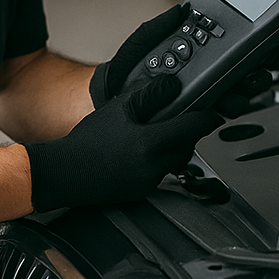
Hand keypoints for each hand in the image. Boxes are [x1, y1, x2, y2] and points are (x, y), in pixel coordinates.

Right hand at [26, 74, 221, 211]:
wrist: (63, 174)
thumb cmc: (87, 141)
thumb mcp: (120, 108)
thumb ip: (150, 94)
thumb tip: (173, 86)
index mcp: (149, 144)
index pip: (192, 128)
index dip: (207, 118)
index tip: (215, 113)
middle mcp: (152, 167)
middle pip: (188, 146)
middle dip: (188, 132)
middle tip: (180, 118)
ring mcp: (148, 183)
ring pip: (176, 161)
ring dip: (174, 147)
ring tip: (156, 133)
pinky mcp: (141, 193)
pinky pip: (161, 173)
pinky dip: (159, 160)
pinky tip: (142, 150)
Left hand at [90, 5, 273, 115]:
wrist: (108, 103)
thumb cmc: (124, 73)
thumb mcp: (141, 42)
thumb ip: (159, 26)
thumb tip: (180, 8)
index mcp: (194, 52)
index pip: (230, 44)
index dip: (251, 42)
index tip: (266, 38)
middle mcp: (203, 73)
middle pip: (242, 69)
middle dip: (259, 65)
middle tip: (264, 61)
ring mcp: (202, 94)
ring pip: (237, 91)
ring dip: (249, 86)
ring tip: (250, 81)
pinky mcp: (196, 114)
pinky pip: (220, 111)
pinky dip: (230, 105)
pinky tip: (230, 100)